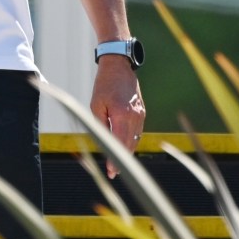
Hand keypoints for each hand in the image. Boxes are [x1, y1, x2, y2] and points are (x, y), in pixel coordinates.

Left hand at [90, 55, 145, 178]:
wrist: (119, 66)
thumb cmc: (104, 85)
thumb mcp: (96, 105)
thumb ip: (101, 125)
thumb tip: (104, 142)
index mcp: (122, 115)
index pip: (120, 143)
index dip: (116, 159)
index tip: (112, 172)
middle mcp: (135, 117)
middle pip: (130, 144)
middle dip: (122, 159)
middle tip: (114, 172)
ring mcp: (141, 114)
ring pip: (135, 139)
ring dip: (127, 151)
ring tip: (118, 163)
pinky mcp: (142, 112)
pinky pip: (137, 131)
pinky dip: (131, 140)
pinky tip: (124, 146)